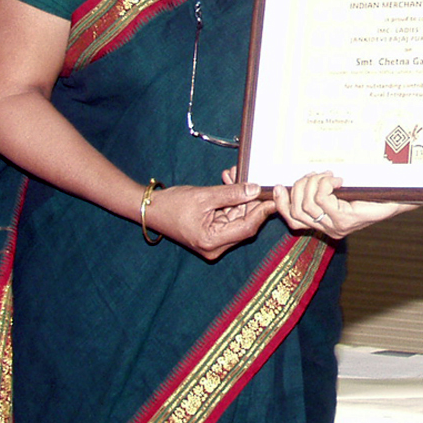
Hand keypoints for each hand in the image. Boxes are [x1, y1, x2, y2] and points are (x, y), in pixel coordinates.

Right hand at [144, 181, 277, 260]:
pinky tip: (229, 183)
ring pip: (236, 218)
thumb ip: (231, 193)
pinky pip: (227, 217)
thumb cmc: (171, 204)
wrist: (150, 209)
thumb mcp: (203, 195)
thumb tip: (255, 189)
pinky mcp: (211, 234)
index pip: (246, 227)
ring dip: (239, 198)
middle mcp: (215, 246)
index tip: (273, 197)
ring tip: (235, 175)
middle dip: (250, 201)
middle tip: (256, 181)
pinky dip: (230, 202)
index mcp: (211, 241)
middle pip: (244, 224)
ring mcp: (213, 242)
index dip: (261, 212)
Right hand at [273, 171, 413, 239]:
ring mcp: (335, 226)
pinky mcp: (344, 220)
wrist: (395, 200)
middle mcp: (327, 228)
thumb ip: (323, 190)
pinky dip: (325, 185)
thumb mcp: (342, 191)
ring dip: (314, 183)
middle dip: (300, 186)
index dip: (281, 203)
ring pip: (307, 204)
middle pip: (296, 210)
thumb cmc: (370, 194)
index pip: (292, 220)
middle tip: (317, 174)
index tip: (278, 186)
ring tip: (330, 176)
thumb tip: (303, 180)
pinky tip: (338, 181)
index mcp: (324, 224)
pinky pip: (321, 199)